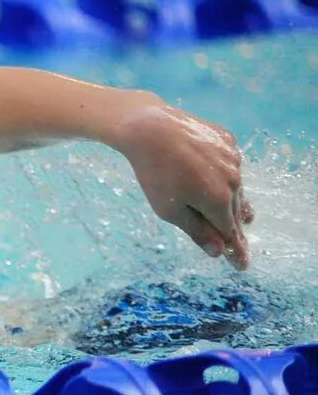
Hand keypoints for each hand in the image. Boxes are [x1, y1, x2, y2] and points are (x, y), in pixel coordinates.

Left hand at [110, 92, 252, 268]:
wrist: (150, 128)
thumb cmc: (155, 173)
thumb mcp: (170, 210)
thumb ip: (197, 231)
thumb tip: (218, 252)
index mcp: (219, 200)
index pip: (231, 233)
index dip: (236, 251)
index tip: (241, 266)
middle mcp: (233, 179)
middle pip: (235, 211)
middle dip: (236, 230)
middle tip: (239, 247)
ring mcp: (232, 158)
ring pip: (236, 187)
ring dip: (235, 202)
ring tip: (244, 218)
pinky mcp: (227, 140)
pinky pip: (230, 164)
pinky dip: (226, 175)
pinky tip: (223, 181)